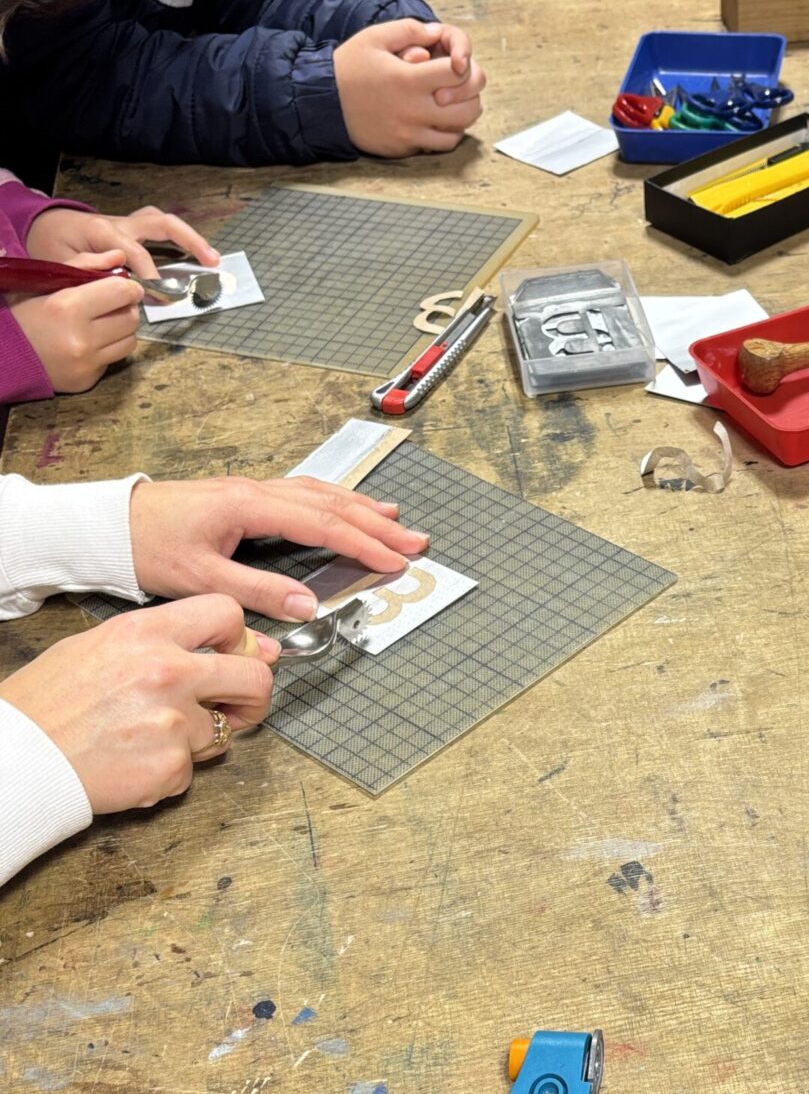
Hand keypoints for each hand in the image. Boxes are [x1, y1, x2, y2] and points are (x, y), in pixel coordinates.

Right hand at [0, 596, 276, 812]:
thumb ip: (167, 640)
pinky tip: (132, 763)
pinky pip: (191, 770)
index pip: (228, 613)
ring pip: (221, 730)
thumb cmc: (47, 704)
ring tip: (146, 739)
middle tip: (236, 707)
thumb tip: (240, 644)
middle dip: (253, 696)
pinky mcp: (168, 767)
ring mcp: (171, 722)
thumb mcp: (99, 646)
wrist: (12, 760)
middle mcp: (166, 672)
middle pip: (254, 677)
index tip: (236, 654)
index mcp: (147, 633)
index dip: (240, 636)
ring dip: (196, 739)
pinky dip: (168, 772)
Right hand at [9, 254, 142, 392]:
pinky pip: (115, 360)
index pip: (123, 292)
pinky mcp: (87, 380)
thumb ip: (84, 266)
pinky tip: (89, 344)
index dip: (128, 287)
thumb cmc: (24, 313)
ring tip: (100, 325)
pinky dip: (108, 349)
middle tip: (110, 306)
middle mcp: (80, 338)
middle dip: (125, 308)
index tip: (124, 286)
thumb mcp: (45, 282)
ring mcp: (85, 363)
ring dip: (121, 330)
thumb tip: (120, 256)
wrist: (2, 354)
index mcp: (67, 307)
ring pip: (130, 340)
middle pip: (131, 317)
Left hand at [26, 205, 219, 279]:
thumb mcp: (58, 262)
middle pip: (161, 223)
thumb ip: (85, 273)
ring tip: (212, 259)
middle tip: (211, 262)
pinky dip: (181, 239)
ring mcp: (129, 224)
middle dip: (189, 241)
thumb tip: (117, 284)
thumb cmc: (50, 246)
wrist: (44, 225)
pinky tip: (195, 256)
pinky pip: (160, 229)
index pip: (132, 250)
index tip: (160, 293)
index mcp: (100, 230)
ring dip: (191, 238)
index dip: (148, 271)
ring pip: (164, 222)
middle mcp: (120, 223)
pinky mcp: (132, 229)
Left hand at [130, 477, 429, 621]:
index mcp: (251, 506)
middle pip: (332, 504)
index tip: (395, 559)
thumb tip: (307, 604)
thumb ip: (257, 591)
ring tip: (395, 519)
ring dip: (361, 508)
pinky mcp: (246, 494)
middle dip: (377, 524)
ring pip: (322, 494)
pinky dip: (335, 501)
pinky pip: (305, 493)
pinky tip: (346, 507)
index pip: (323, 525)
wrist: (108, 522)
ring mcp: (254, 488)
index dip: (364, 543)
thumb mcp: (200, 579)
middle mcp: (259, 490)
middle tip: (415, 540)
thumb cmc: (147, 547)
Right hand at [334, 20, 484, 156]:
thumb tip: (438, 32)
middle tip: (461, 86)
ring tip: (451, 104)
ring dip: (461, 117)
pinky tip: (436, 121)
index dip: (465, 67)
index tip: (456, 64)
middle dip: (471, 94)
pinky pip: (438, 146)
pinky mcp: (404, 149)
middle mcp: (413, 110)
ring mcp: (409, 134)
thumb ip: (409, 29)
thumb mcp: (374, 37)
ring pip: (458, 132)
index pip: (458, 74)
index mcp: (408, 80)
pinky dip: (444, 134)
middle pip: (468, 109)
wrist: (321, 103)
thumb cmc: (349, 67)